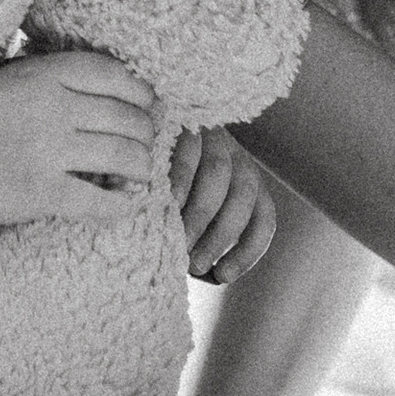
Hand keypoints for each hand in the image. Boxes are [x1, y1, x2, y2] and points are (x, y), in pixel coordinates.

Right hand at [0, 48, 160, 228]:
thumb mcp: (7, 78)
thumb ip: (50, 77)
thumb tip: (100, 86)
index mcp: (45, 74)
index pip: (117, 75)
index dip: (141, 93)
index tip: (147, 106)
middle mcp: (55, 107)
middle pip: (127, 117)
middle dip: (146, 134)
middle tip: (145, 145)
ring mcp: (50, 151)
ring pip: (124, 156)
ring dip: (141, 167)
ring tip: (141, 174)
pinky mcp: (43, 193)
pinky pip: (101, 201)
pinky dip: (123, 205)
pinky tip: (129, 204)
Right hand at [172, 126, 275, 283]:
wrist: (131, 129)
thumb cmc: (159, 185)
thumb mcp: (185, 211)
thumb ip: (198, 236)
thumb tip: (208, 274)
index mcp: (244, 179)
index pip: (264, 216)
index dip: (249, 250)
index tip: (223, 275)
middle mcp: (235, 155)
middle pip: (244, 196)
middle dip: (221, 237)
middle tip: (195, 264)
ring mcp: (210, 135)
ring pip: (220, 174)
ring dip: (201, 215)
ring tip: (180, 243)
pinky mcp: (185, 120)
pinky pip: (189, 152)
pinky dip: (181, 182)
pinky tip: (167, 205)